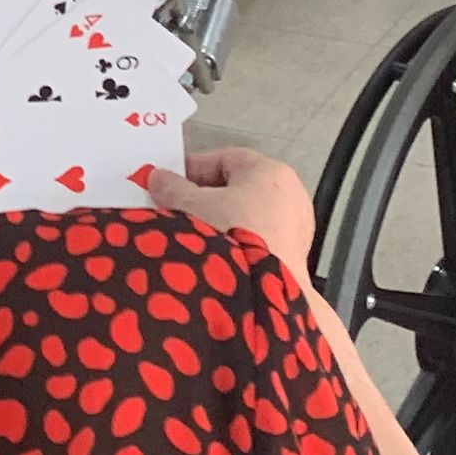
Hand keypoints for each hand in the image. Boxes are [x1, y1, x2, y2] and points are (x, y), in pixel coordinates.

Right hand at [147, 145, 314, 271]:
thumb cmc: (234, 238)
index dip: (194, 168)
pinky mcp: (293, 263)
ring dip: (220, 226)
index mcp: (272, 172)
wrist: (261, 294)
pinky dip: (235, 249)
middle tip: (177, 208)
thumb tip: (160, 180)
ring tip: (191, 239)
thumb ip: (173, 189)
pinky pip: (257, 245)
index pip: (227, 160)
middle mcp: (291, 199)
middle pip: (239, 191)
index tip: (172, 180)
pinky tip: (212, 261)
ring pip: (248, 220)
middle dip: (206, 199)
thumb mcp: (190, 206)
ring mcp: (295, 233)